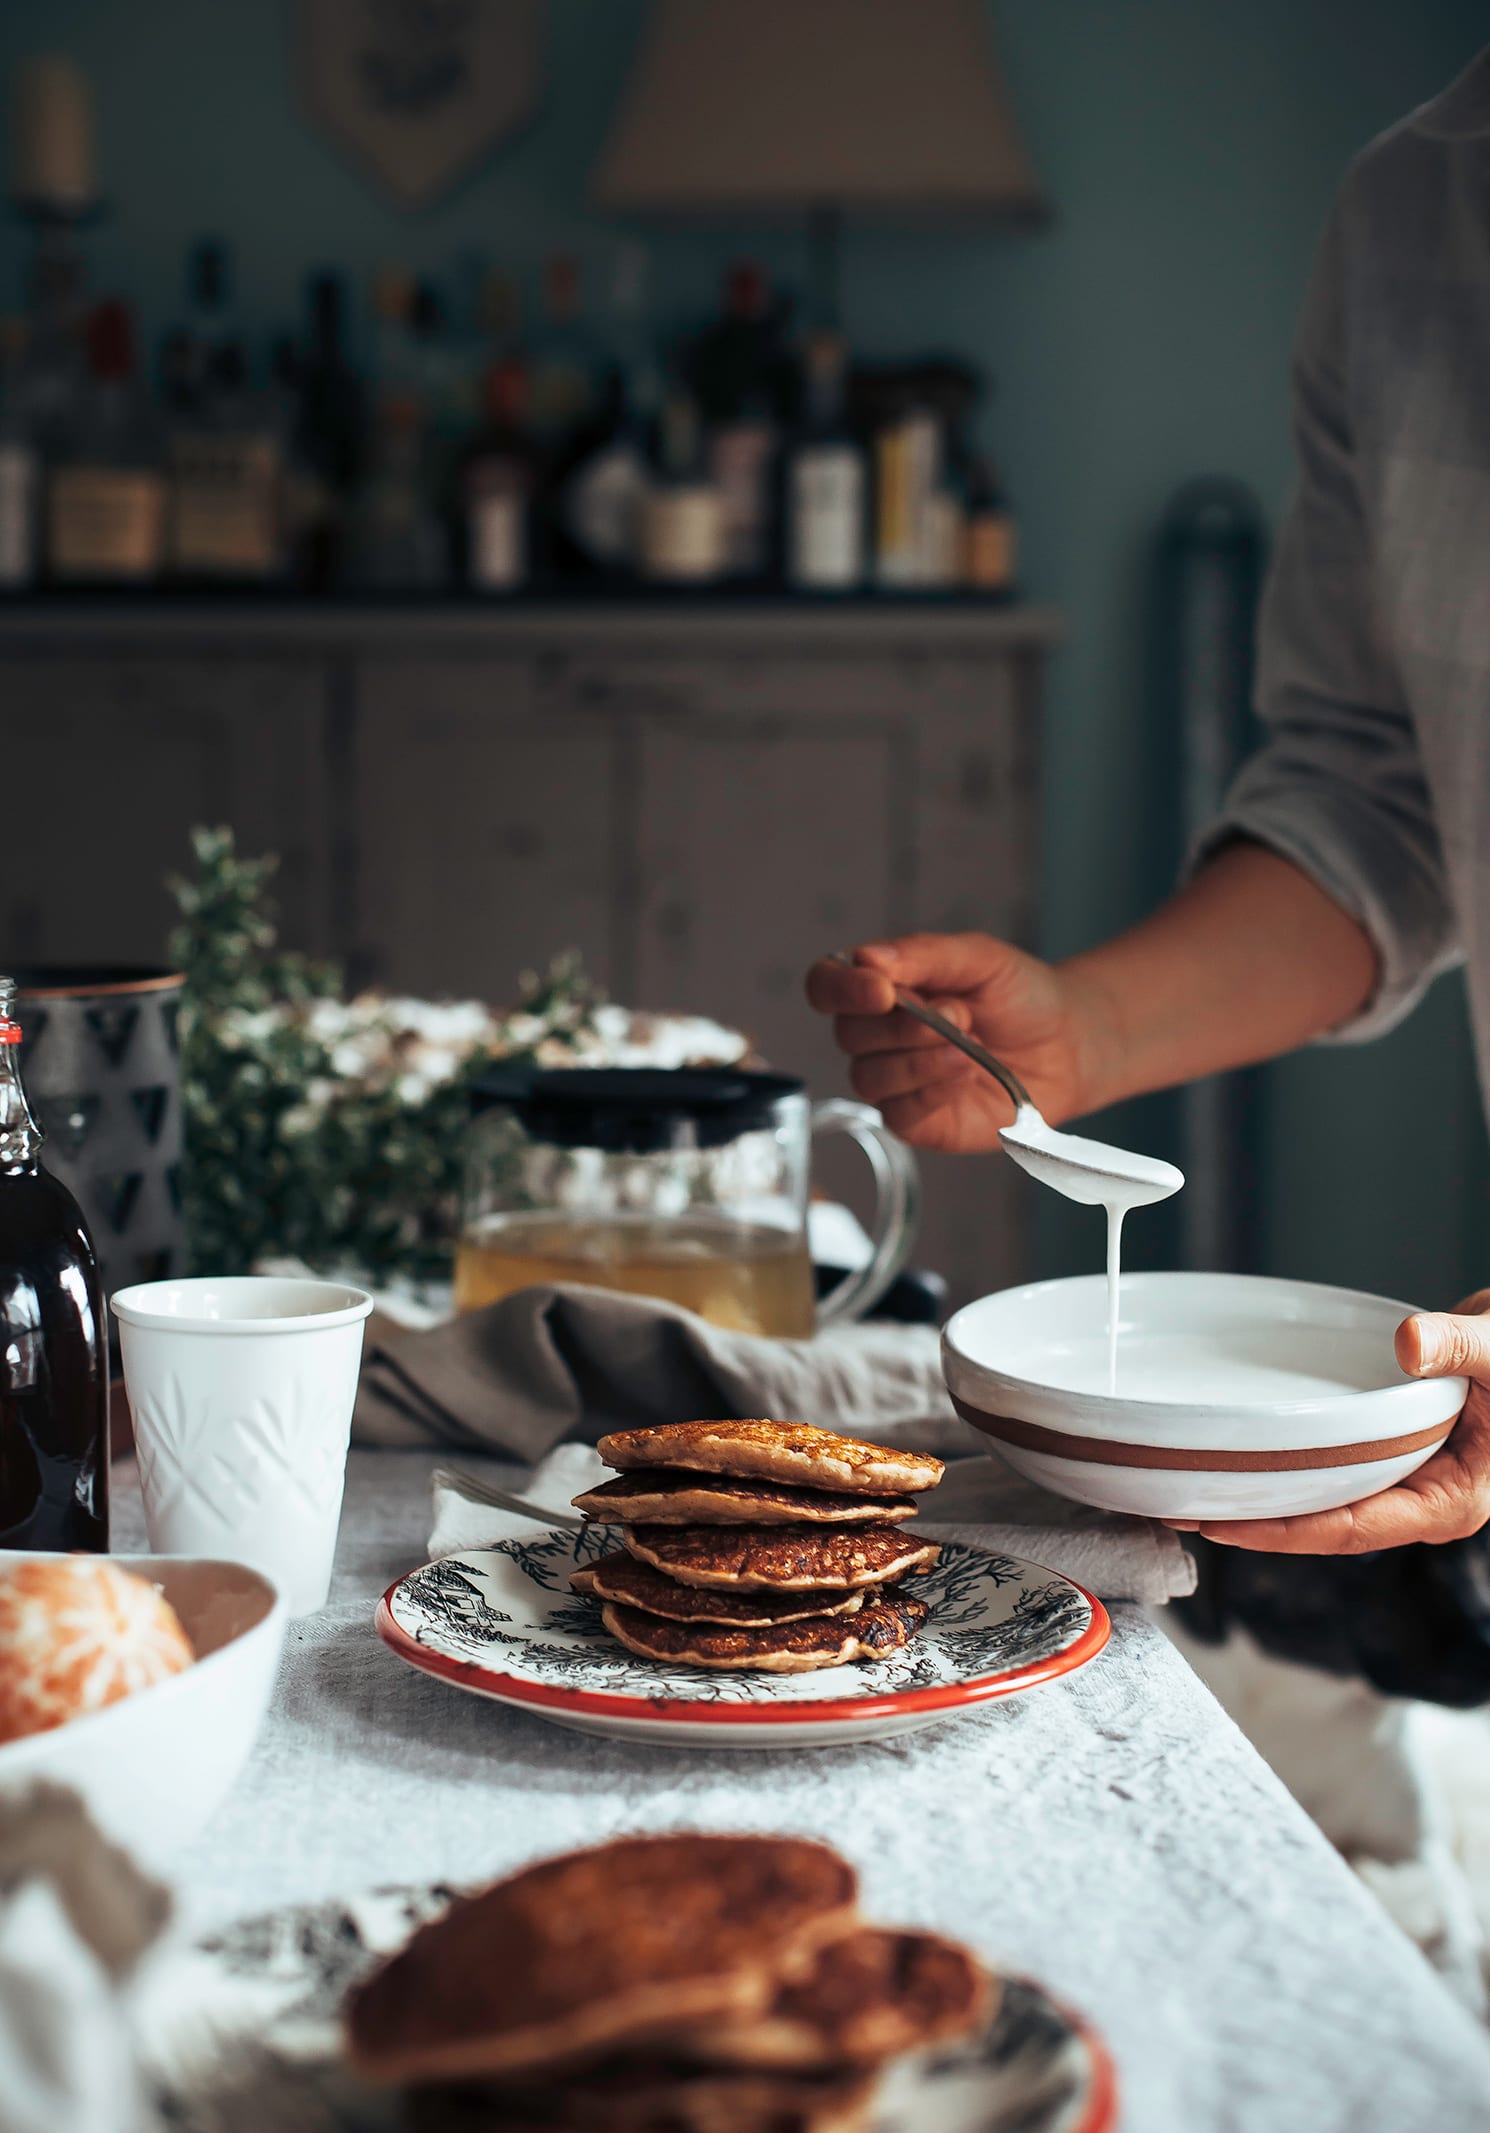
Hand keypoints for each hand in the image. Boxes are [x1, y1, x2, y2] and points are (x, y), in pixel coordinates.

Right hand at [804, 933, 1117, 1151]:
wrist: (1069, 1044)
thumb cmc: (1020, 996)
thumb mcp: (979, 958)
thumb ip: (924, 954)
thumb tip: (867, 959)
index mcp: (881, 986)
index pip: (827, 985)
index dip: (842, 989)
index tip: (882, 991)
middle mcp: (877, 1034)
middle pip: (848, 1034)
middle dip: (903, 1025)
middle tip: (959, 1014)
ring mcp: (894, 1080)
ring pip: (868, 1076)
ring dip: (919, 1060)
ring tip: (968, 1048)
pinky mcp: (916, 1121)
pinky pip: (898, 1112)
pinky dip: (931, 1091)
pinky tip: (965, 1075)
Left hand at [1164, 1290, 1489, 1552]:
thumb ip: (1461, 1348)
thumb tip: (1411, 1344)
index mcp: (1451, 1501)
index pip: (1353, 1529)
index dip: (1285, 1533)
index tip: (1225, 1527)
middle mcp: (1422, 1499)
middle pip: (1324, 1524)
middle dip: (1256, 1521)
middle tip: (1181, 1512)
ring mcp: (1404, 1478)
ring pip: (1322, 1498)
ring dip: (1263, 1493)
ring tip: (1192, 1487)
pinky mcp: (1389, 1451)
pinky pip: (1328, 1466)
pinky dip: (1285, 1459)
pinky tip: (1240, 1450)